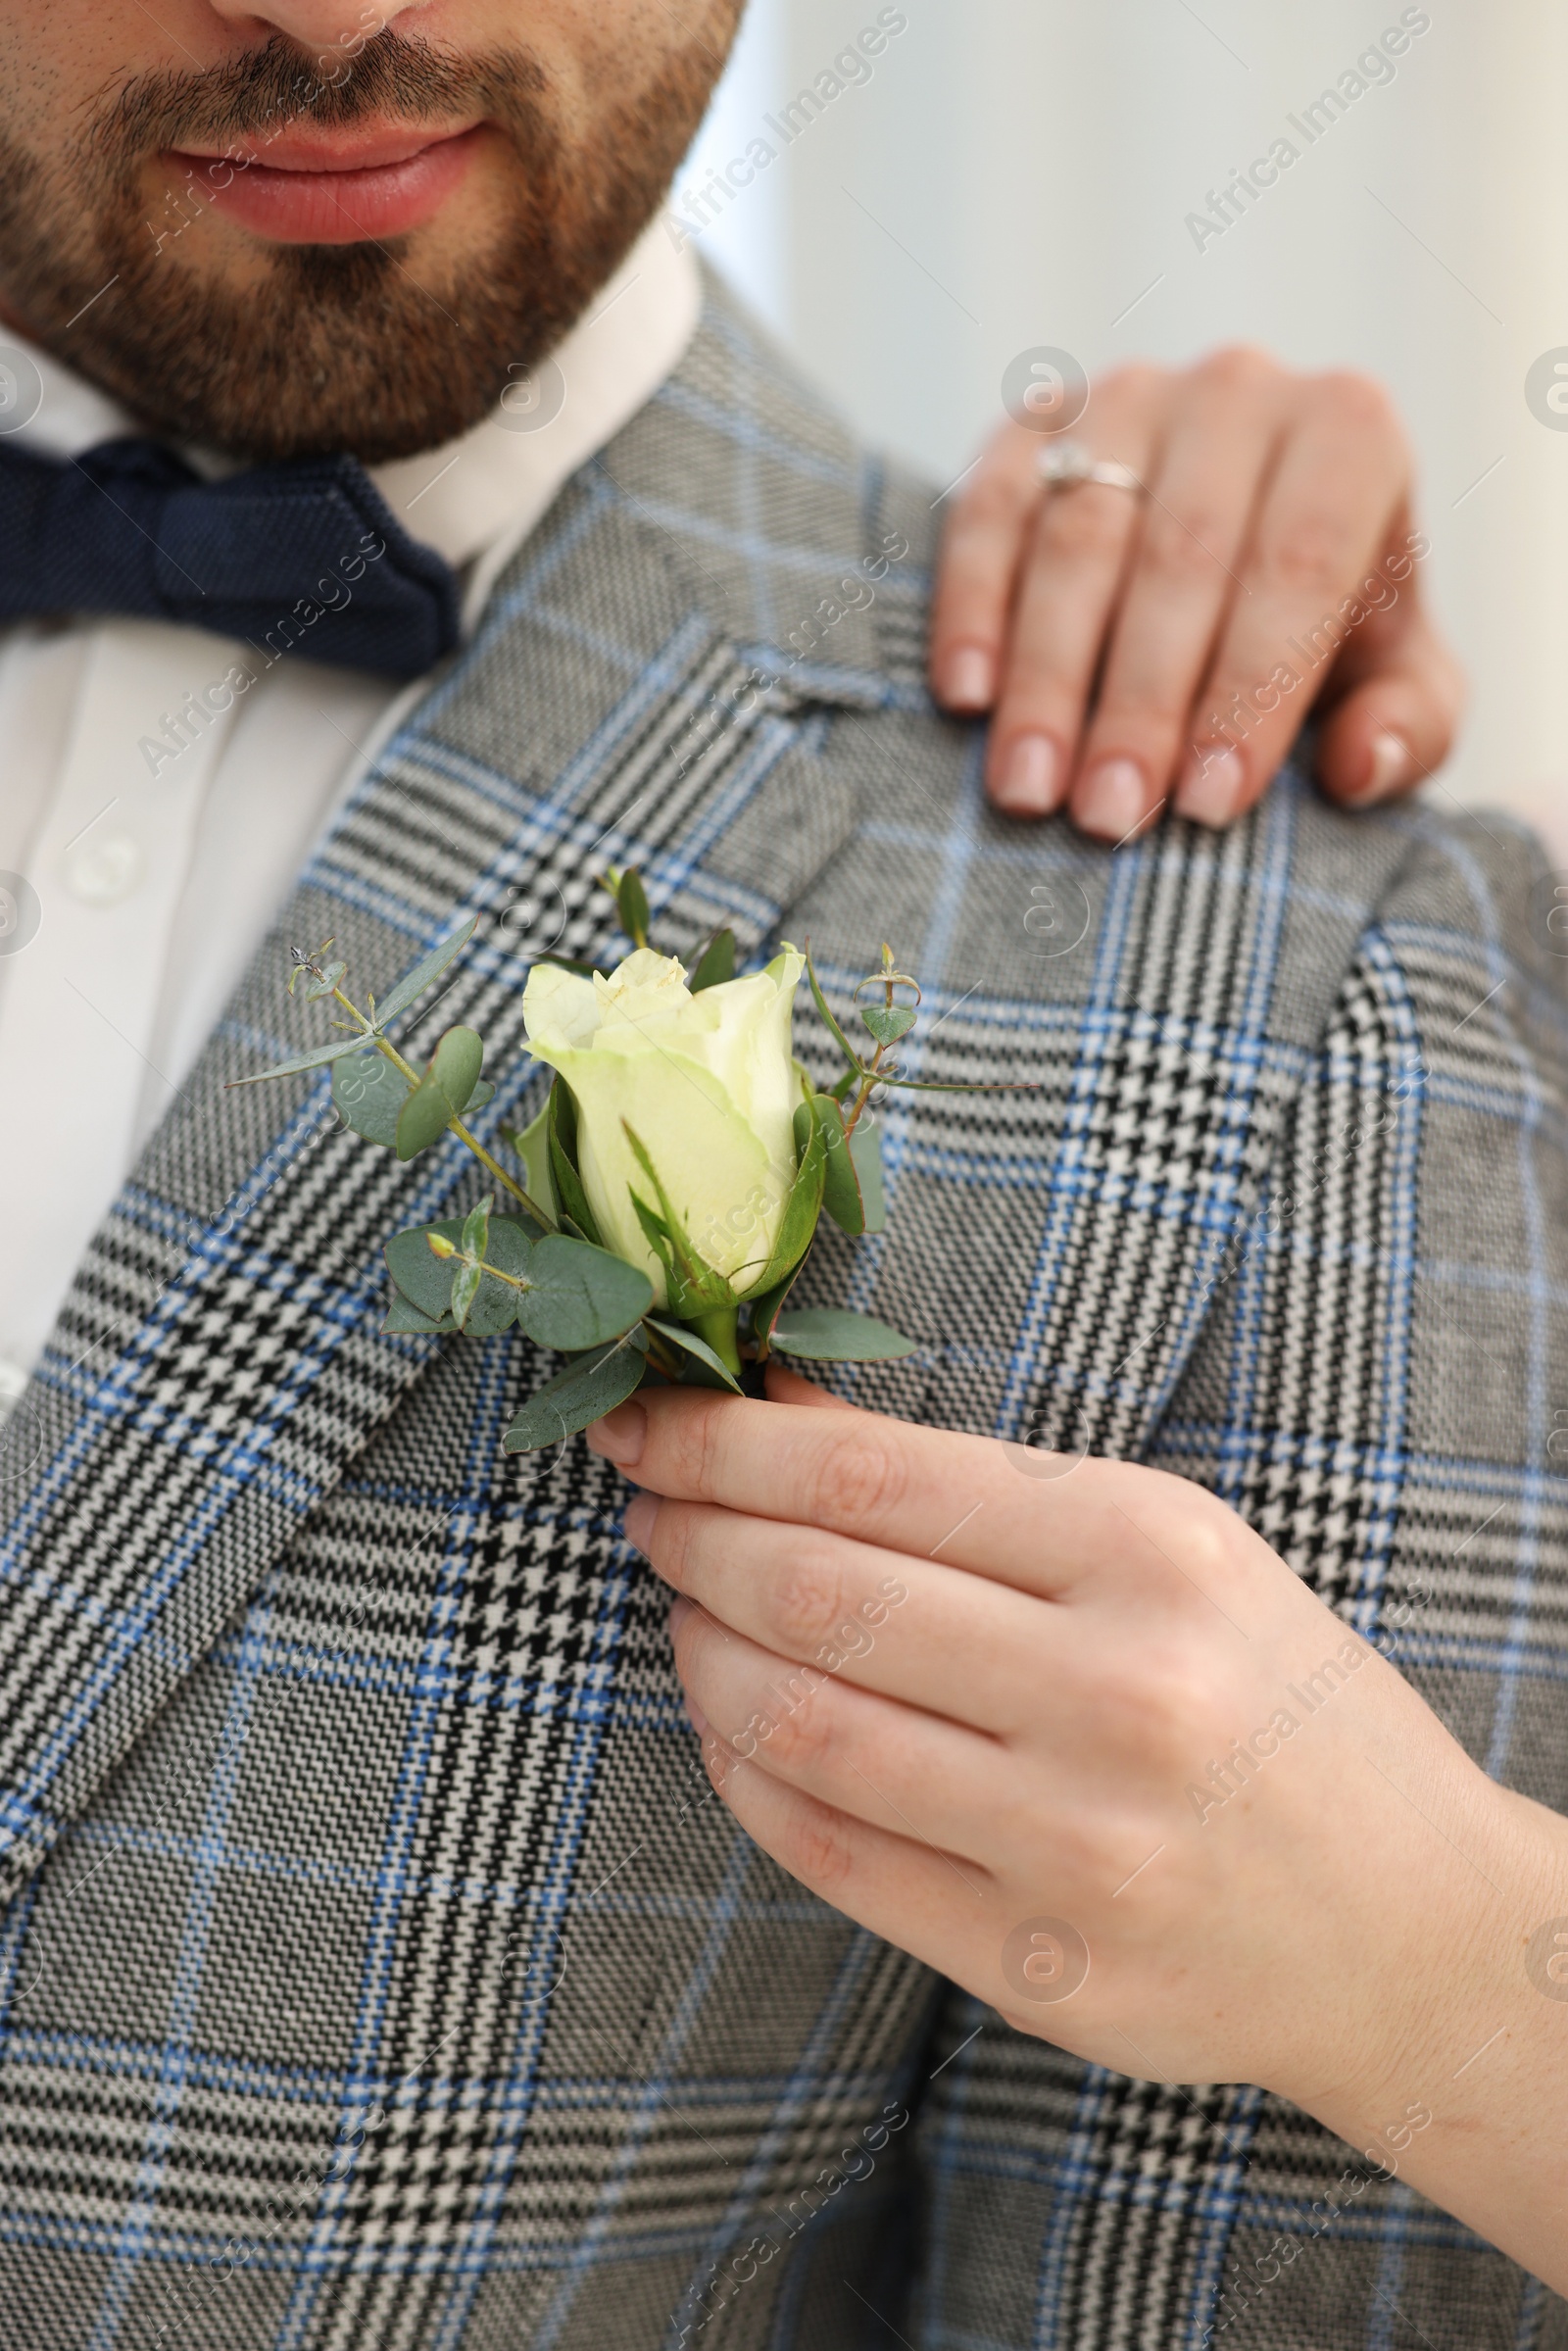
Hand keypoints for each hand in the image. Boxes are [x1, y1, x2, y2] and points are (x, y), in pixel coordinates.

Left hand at [591, 1371, 1567, 2290]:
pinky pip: (831, 1851)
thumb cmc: (1266, 1695)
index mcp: (1150, 1551)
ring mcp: (1075, 1844)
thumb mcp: (1163, 1545)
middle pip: (817, 1595)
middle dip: (693, 1537)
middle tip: (650, 1513)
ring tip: (687, 1613)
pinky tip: (729, 1724)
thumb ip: (968, 1488)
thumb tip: (776, 1413)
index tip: (641, 1423)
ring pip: (803, 1725)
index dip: (721, 1445)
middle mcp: (1116, 1693)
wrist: (1406, 1923)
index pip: (869, 1479)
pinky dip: (747, 1773)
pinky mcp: (1038, 1967)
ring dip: (704, 1654)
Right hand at [928, 349, 1463, 838]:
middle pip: (1182, 553)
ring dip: (1047, 676)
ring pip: (1079, 536)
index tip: (1205, 805)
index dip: (1249, 690)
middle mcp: (1240, 392)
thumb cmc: (1326, 629)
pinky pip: (989, 511)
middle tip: (1108, 815)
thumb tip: (1363, 766)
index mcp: (1349, 434)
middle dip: (1139, 701)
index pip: (1300, 563)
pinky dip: (973, 607)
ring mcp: (1126, 397)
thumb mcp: (1396, 681)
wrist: (1236, 535)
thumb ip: (1410, 728)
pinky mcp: (1032, 426)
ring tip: (1028, 789)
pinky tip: (968, 699)